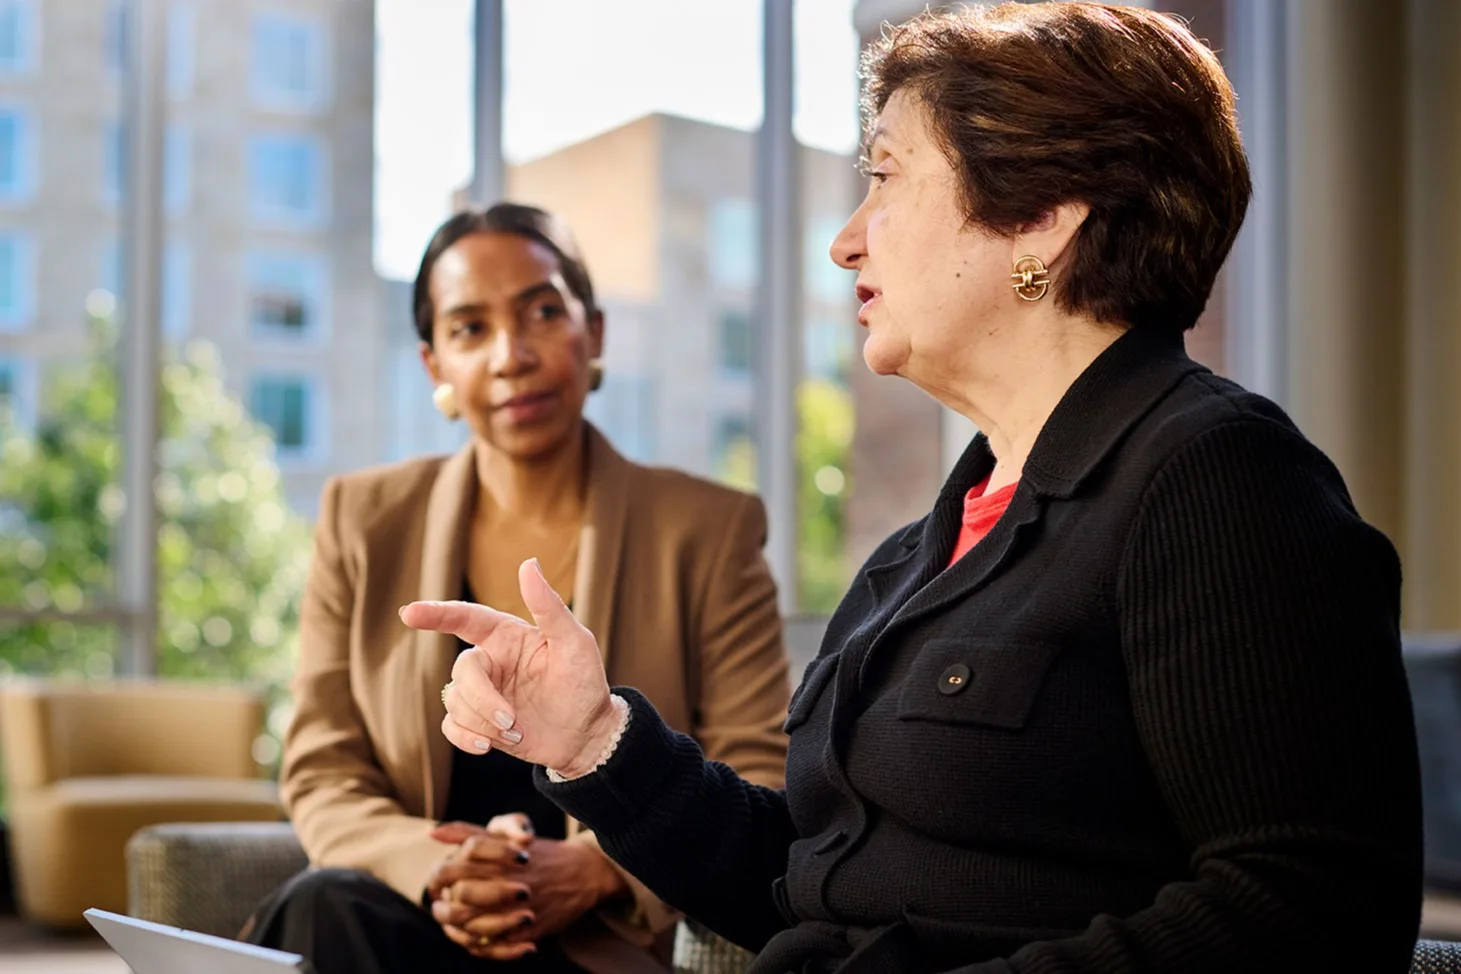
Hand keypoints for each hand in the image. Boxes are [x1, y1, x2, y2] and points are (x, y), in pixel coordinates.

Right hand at [400, 559, 620, 776]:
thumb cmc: (584, 681)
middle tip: (512, 720)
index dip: (436, 614)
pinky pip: (451, 726)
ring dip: (482, 722)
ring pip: (455, 701)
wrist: (586, 734)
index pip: (465, 618)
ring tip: (516, 730)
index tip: (408, 614)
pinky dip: (464, 738)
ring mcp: (483, 692)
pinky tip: (487, 746)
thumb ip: (548, 605)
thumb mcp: (574, 641)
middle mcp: (490, 661)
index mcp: (507, 635)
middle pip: (462, 671)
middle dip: (481, 699)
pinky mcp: (479, 722)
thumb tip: (528, 563)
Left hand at [431, 818, 628, 945]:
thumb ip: (467, 832)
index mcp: (496, 856)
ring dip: (457, 928)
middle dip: (444, 906)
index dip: (436, 880)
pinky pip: (494, 944)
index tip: (436, 886)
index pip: (450, 869)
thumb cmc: (538, 852)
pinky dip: (479, 944)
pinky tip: (475, 937)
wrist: (583, 871)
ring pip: (471, 924)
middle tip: (442, 907)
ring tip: (454, 926)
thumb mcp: (504, 834)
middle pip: (458, 897)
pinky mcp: (529, 927)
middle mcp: (506, 879)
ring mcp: (518, 905)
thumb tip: (432, 832)